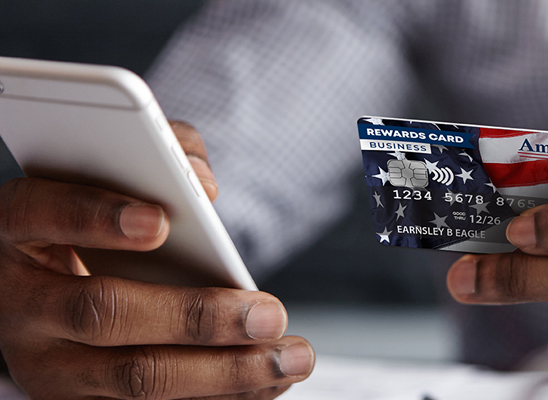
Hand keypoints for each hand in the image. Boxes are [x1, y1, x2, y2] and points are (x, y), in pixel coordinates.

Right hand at [0, 122, 313, 398]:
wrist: (36, 288)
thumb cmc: (86, 219)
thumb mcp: (102, 175)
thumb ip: (158, 153)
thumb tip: (204, 187)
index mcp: (18, 228)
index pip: (42, 213)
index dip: (97, 217)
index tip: (162, 221)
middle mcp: (21, 302)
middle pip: (102, 314)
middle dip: (195, 317)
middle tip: (268, 314)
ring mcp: (45, 361)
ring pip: (132, 378)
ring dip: (224, 373)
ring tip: (290, 356)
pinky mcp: (79, 399)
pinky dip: (217, 396)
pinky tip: (268, 380)